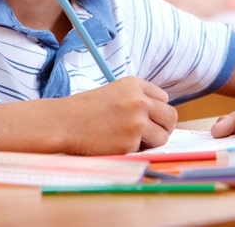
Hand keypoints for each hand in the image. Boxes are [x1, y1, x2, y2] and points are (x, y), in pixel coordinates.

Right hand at [58, 77, 177, 154]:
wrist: (64, 122)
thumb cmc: (86, 109)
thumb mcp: (114, 92)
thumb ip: (137, 98)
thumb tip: (161, 116)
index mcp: (135, 84)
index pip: (164, 98)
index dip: (156, 110)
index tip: (147, 117)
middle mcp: (140, 101)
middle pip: (170, 116)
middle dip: (163, 126)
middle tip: (151, 133)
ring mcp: (137, 122)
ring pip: (163, 136)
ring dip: (152, 141)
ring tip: (132, 139)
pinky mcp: (131, 142)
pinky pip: (145, 150)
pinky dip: (134, 150)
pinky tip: (117, 143)